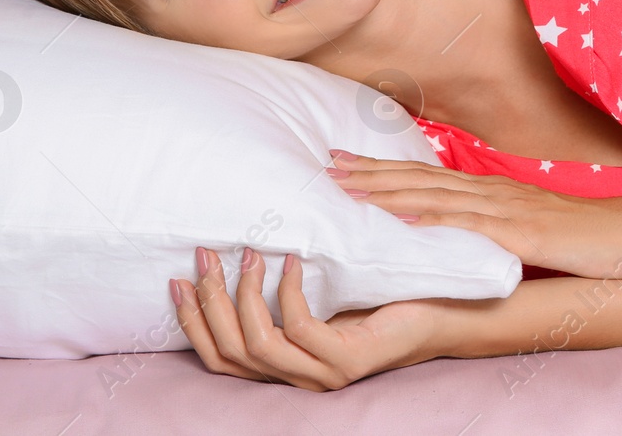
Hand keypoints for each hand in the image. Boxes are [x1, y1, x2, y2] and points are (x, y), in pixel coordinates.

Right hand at [170, 246, 448, 389]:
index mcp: (287, 364)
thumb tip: (242, 244)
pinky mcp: (348, 362)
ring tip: (249, 252)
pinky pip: (300, 328)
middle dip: (209, 301)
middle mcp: (298, 378)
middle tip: (205, 255)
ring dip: (243, 295)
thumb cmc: (384, 293)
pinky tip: (294, 260)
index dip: (193, 320)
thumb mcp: (324, 286)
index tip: (176, 279)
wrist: (444, 307)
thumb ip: (285, 284)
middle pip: (229, 352)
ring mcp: (322, 374)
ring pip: (257, 344)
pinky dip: (288, 292)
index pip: (220, 357)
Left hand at [326, 150, 621, 279]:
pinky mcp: (518, 233)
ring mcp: (504, 209)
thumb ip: (494, 225)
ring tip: (346, 186)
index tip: (343, 164)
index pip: (426, 178)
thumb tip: (458, 229)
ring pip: (434, 195)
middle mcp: (491, 192)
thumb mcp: (529, 227)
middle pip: (419, 179)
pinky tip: (399, 216)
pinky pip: (467, 225)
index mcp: (491, 193)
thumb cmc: (584, 237)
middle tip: (326, 166)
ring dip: (386, 188)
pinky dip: (428, 217)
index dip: (382, 170)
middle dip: (370, 173)